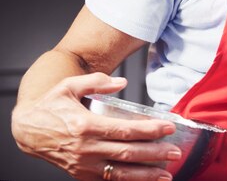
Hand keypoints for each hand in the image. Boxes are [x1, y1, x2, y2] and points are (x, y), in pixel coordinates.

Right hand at [12, 72, 180, 180]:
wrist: (26, 129)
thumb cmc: (51, 106)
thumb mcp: (69, 86)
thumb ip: (97, 81)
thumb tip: (122, 82)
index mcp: (86, 125)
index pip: (125, 130)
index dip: (149, 130)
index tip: (168, 127)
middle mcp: (86, 148)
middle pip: (127, 153)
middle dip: (155, 154)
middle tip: (175, 152)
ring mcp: (83, 164)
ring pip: (120, 172)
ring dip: (145, 175)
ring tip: (166, 174)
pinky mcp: (81, 174)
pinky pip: (108, 180)